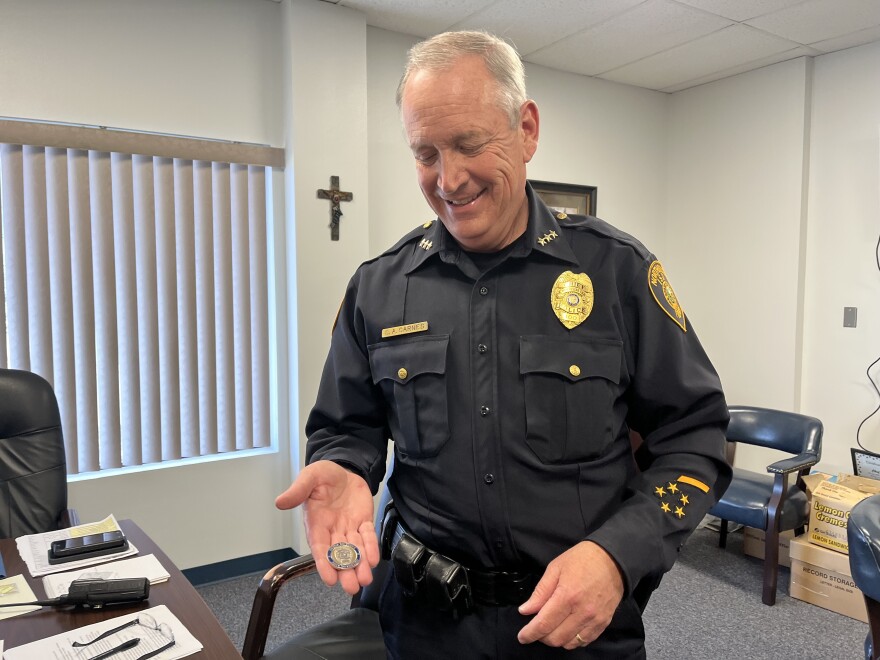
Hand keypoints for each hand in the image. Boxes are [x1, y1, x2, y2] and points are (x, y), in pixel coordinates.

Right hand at [275, 460, 379, 594]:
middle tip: (351, 587)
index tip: (329, 579)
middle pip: (339, 554)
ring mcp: (349, 527)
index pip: (320, 547)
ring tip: (365, 580)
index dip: (324, 563)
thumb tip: (280, 501)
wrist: (343, 469)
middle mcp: (332, 530)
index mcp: (316, 523)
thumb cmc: (322, 476)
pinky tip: (373, 560)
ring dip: (360, 565)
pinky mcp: (364, 521)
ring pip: (355, 550)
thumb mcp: (310, 477)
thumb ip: (298, 490)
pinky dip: (371, 547)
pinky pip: (367, 536)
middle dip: (345, 571)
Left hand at [517, 541, 623, 649]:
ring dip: (556, 639)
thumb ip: (540, 592)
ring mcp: (595, 620)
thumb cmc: (582, 560)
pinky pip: (584, 641)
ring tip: (551, 627)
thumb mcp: (555, 568)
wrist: (613, 560)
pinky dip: (572, 640)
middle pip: (556, 638)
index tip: (522, 637)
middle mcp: (582, 612)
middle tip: (536, 627)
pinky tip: (566, 629)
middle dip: (541, 637)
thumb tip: (525, 610)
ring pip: (569, 643)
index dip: (530, 633)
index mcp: (567, 596)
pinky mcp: (604, 623)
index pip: (544, 624)